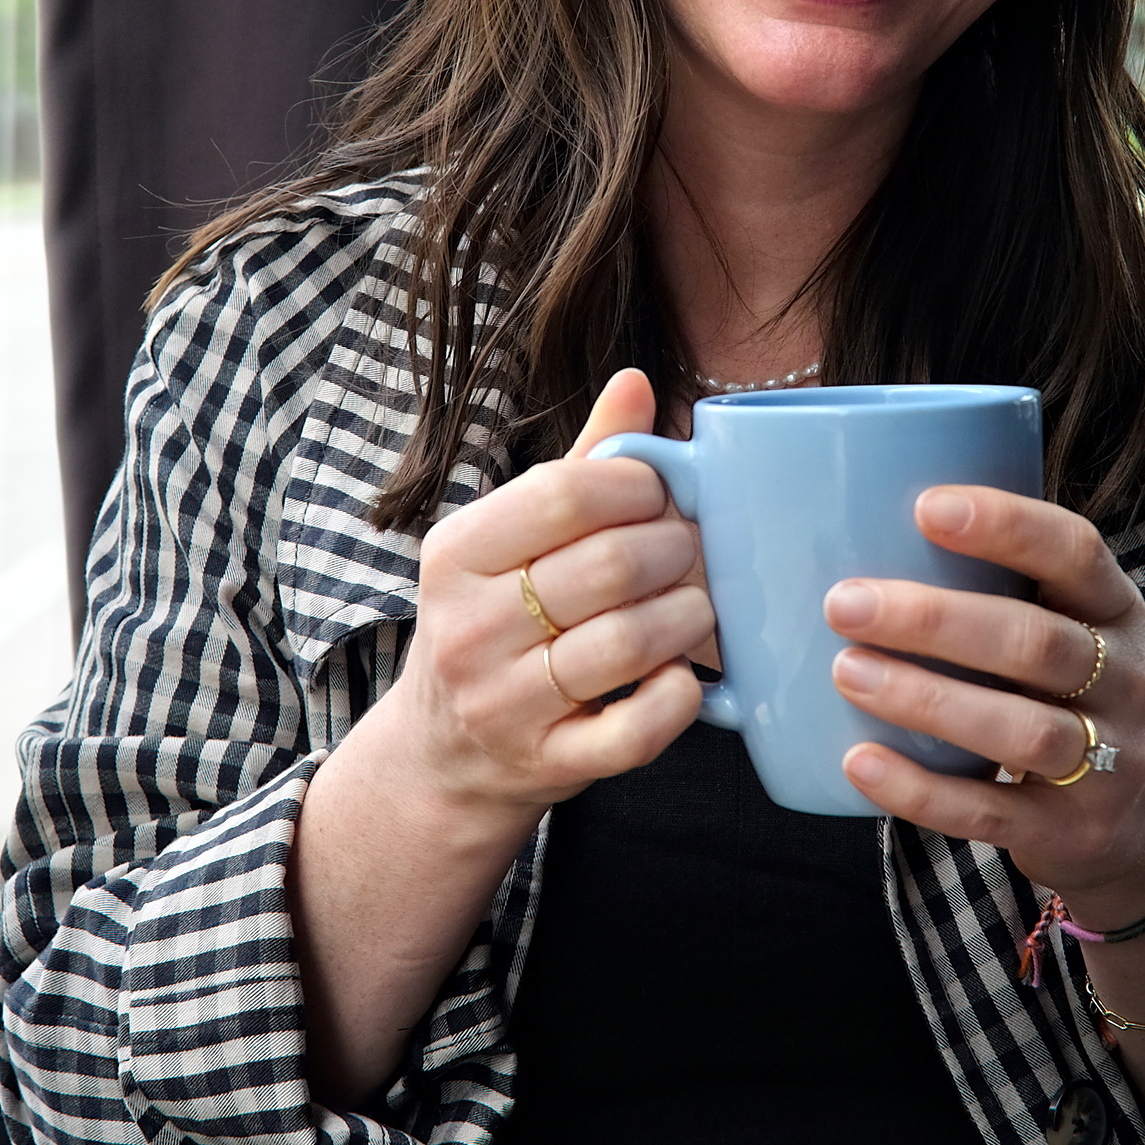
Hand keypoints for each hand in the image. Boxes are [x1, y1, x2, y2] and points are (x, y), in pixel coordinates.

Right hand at [293, 368, 712, 1102]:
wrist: (442, 755)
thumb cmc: (496, 623)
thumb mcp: (511, 540)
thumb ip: (579, 466)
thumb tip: (636, 381)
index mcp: (458, 553)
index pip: (565, 494)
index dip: (638, 487)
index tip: (663, 496)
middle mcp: (470, 627)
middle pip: (608, 565)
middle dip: (675, 551)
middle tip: (695, 552)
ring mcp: (504, 702)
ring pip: (628, 643)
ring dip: (689, 619)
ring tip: (702, 607)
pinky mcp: (546, 763)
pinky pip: (633, 731)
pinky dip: (677, 700)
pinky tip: (688, 678)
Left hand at [823, 485, 1144, 914]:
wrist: (1144, 822)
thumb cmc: (1069, 698)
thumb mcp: (1068, 630)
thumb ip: (999, 588)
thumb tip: (859, 527)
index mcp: (1114, 611)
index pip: (1076, 552)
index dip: (1007, 526)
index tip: (925, 507)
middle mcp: (1124, 681)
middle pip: (1036, 643)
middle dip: (936, 620)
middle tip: (845, 603)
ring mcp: (1106, 764)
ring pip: (1020, 729)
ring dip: (927, 700)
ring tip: (847, 672)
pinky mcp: (1070, 831)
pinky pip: (990, 810)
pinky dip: (920, 789)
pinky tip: (860, 761)